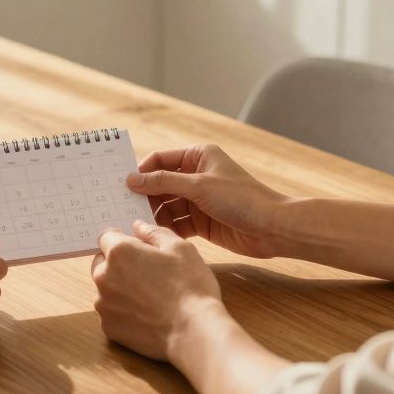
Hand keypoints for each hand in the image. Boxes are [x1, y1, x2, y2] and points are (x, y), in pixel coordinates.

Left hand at [91, 220, 227, 361]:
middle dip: (119, 264)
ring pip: (106, 289)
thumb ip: (154, 233)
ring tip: (150, 297)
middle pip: (102, 263)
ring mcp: (104, 305)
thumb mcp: (180, 248)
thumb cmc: (190, 287)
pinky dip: (124, 311)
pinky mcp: (109, 328)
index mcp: (119, 252)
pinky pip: (112, 312)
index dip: (122, 240)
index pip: (107, 237)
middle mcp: (104, 277)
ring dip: (120, 288)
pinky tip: (147, 315)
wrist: (194, 332)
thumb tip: (137, 227)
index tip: (137, 248)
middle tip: (147, 273)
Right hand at [128, 144, 284, 258]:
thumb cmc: (241, 199)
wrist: (272, 229)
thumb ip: (164, 182)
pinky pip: (175, 223)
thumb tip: (132, 179)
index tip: (121, 185)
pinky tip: (151, 236)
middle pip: (160, 184)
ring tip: (132, 225)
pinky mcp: (200, 221)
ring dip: (151, 214)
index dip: (141, 171)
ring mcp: (197, 199)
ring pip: (165, 205)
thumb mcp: (199, 186)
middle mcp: (196, 175)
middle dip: (143, 196)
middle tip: (120, 207)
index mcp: (197, 156)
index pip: (160, 160)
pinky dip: (164, 228)